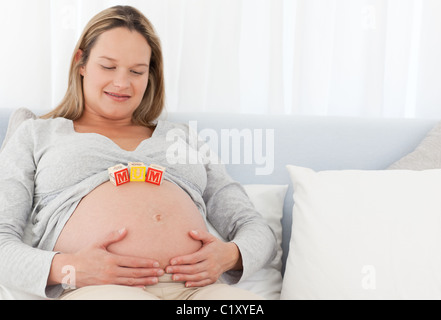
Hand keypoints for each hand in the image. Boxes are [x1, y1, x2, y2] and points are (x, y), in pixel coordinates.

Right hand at [49, 228, 163, 287]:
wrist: (70, 269)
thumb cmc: (85, 255)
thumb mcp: (98, 243)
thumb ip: (112, 236)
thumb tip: (125, 229)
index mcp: (111, 259)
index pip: (133, 261)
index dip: (146, 263)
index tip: (156, 263)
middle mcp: (111, 271)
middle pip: (134, 272)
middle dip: (149, 272)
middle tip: (161, 273)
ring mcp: (109, 280)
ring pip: (130, 282)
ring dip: (144, 281)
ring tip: (155, 280)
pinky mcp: (106, 287)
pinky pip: (123, 288)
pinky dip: (134, 288)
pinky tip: (143, 287)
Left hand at [165, 230, 241, 287]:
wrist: (229, 256)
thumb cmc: (216, 246)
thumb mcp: (210, 238)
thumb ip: (201, 234)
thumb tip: (190, 232)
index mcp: (209, 253)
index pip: (194, 258)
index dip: (182, 260)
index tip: (172, 261)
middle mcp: (211, 264)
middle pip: (193, 269)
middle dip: (179, 270)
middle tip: (168, 270)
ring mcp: (212, 272)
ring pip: (196, 277)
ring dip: (184, 278)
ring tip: (173, 277)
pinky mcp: (213, 279)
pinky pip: (202, 283)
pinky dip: (194, 284)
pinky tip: (185, 283)